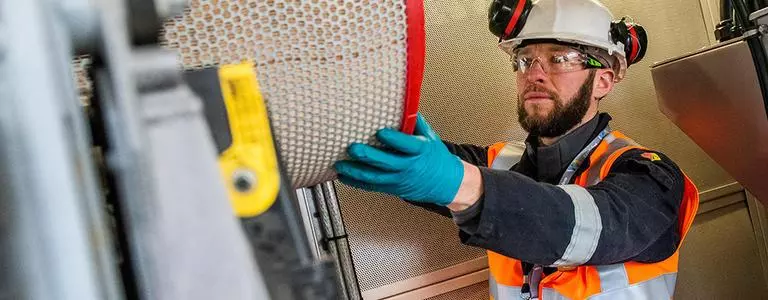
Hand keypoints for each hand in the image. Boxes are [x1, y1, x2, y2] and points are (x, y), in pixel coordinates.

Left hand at [334, 113, 463, 205]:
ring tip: (340, 165)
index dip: (393, 138)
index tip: (380, 131)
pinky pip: (372, 187)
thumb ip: (414, 122)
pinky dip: (356, 182)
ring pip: (375, 177)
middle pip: (386, 162)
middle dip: (368, 156)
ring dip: (356, 171)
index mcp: (420, 150)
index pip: (406, 144)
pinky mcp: (392, 188)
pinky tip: (344, 177)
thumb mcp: (430, 136)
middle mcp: (408, 166)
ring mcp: (399, 179)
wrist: (446, 182)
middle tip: (352, 148)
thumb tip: (403, 102)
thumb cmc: (435, 156)